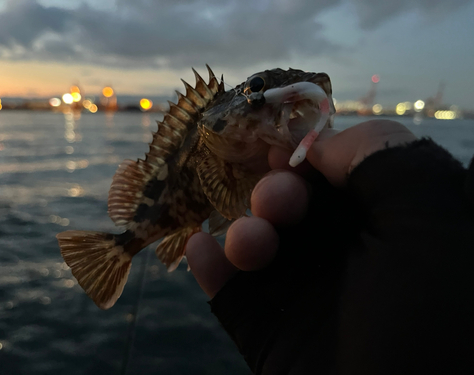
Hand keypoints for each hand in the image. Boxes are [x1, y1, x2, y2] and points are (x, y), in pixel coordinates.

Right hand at [186, 119, 415, 296]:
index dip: (308, 153)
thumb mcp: (433, 213)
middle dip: (275, 192)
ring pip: (257, 243)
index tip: (283, 143)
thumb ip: (384, 156)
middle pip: (292, 205)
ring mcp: (302, 289)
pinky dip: (209, 265)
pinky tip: (200, 248)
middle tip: (275, 199)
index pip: (337, 174)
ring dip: (244, 230)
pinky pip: (229, 289)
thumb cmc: (432, 312)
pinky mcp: (267, 327)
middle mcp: (341, 252)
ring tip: (250, 241)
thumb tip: (322, 142)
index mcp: (383, 221)